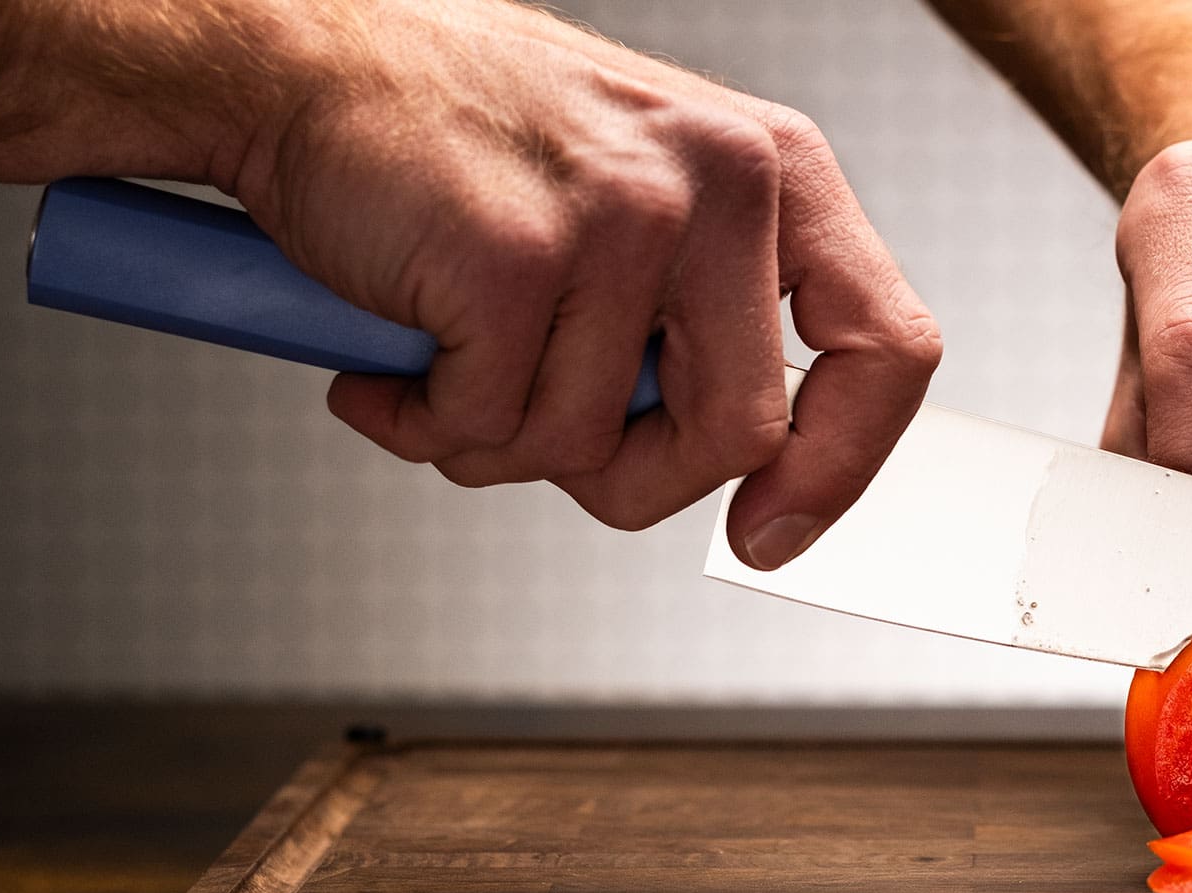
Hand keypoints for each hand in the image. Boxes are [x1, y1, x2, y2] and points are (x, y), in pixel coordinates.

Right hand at [232, 0, 940, 568]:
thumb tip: (750, 471)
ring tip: (452, 359)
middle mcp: (722, 181)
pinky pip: (491, 428)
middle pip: (740, 437)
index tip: (774, 528)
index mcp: (775, 171)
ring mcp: (624, 214)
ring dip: (501, 444)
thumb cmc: (468, 147)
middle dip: (634, 482)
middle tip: (549, 439)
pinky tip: (397, 357)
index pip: (888, 346)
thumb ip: (710, 321)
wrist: (302, 65)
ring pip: (595, 447)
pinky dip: (425, 424)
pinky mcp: (519, 256)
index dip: (843, 466)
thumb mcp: (645, 202)